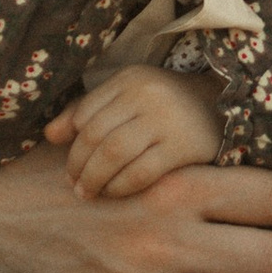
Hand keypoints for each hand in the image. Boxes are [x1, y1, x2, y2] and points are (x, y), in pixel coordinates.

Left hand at [49, 63, 221, 201]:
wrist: (221, 107)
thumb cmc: (164, 106)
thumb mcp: (128, 97)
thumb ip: (88, 111)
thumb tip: (50, 135)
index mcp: (129, 79)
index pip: (85, 114)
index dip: (72, 144)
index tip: (70, 165)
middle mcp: (147, 94)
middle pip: (95, 136)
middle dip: (78, 166)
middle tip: (74, 185)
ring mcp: (166, 120)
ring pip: (113, 154)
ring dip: (94, 179)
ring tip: (88, 193)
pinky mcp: (184, 146)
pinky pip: (140, 173)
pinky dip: (120, 187)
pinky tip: (115, 193)